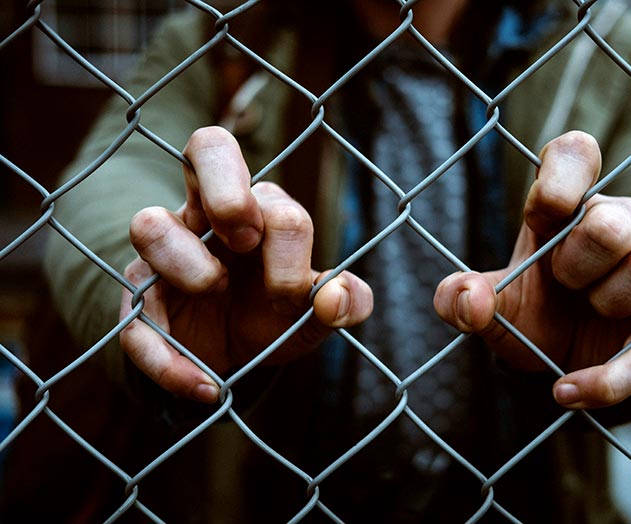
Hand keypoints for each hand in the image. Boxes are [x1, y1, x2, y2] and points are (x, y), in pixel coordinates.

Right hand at [119, 126, 372, 403]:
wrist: (233, 358)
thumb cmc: (276, 315)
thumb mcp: (316, 315)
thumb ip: (345, 303)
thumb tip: (338, 295)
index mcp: (261, 212)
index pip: (272, 196)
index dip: (284, 238)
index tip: (290, 288)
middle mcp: (209, 214)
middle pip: (208, 147)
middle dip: (228, 189)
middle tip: (245, 238)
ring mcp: (167, 252)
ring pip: (148, 223)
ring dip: (187, 262)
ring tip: (214, 292)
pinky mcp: (140, 299)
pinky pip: (133, 318)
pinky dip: (167, 359)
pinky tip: (205, 386)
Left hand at [434, 131, 630, 409]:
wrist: (564, 360)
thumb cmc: (531, 310)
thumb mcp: (489, 306)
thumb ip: (460, 297)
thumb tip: (466, 297)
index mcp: (564, 210)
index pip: (576, 155)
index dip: (565, 172)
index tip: (547, 209)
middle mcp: (614, 226)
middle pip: (614, 219)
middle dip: (577, 259)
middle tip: (561, 280)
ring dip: (608, 299)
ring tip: (585, 310)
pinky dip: (608, 376)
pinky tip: (567, 390)